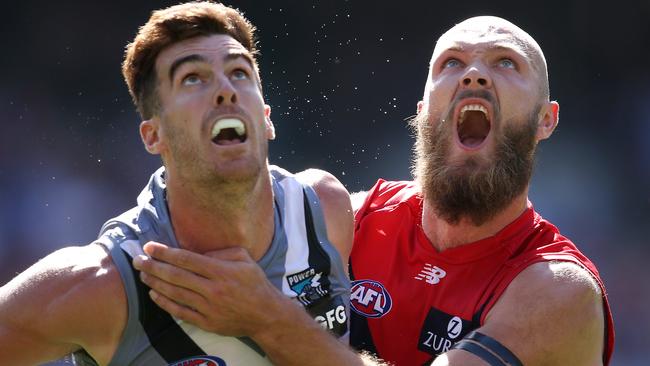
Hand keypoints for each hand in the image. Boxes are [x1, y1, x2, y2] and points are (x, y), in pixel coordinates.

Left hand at [132, 242, 290, 337]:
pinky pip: (180, 312)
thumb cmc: (255, 283)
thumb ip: (221, 252)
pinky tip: (154, 294)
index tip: (150, 246)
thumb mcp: (245, 259)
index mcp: (222, 271)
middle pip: (176, 276)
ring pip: (175, 294)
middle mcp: (213, 289)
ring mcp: (209, 308)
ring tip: (143, 274)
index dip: (165, 252)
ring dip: (155, 283)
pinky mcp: (206, 322)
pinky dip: (165, 303)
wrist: (265, 315)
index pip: (186, 259)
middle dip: (153, 266)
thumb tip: (197, 253)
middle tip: (137, 259)